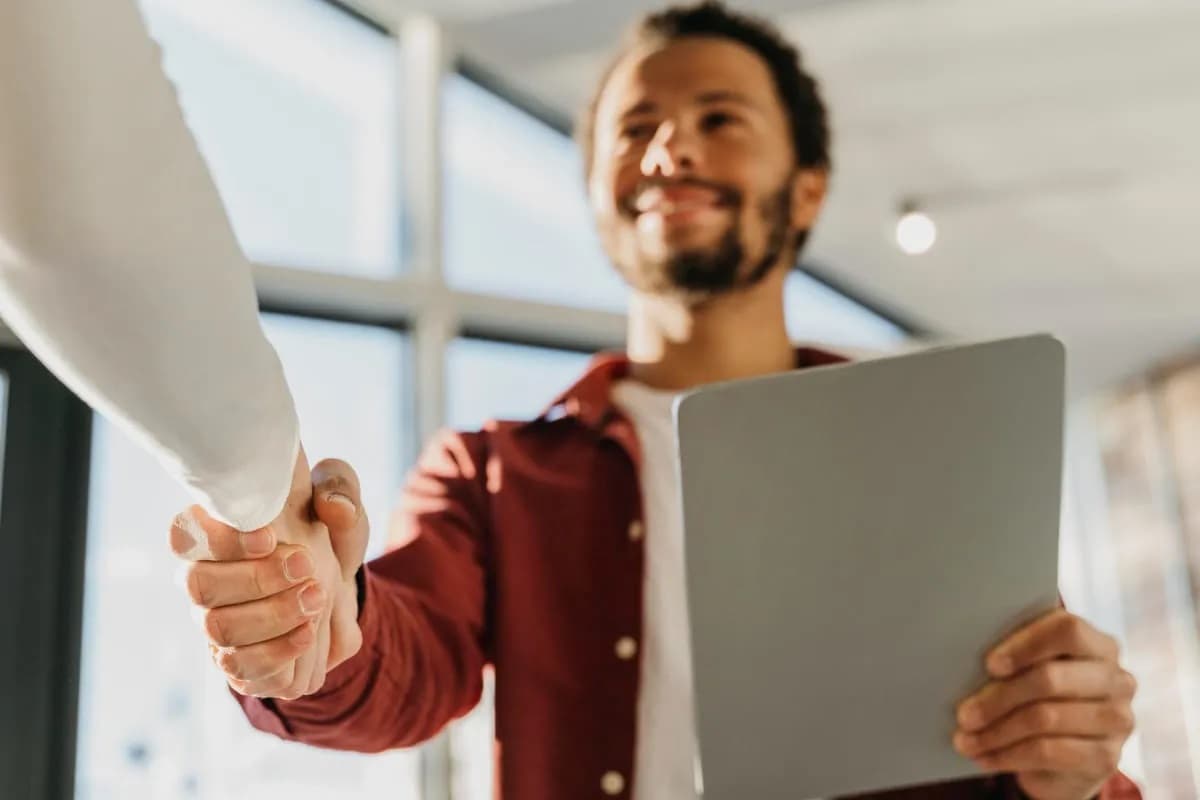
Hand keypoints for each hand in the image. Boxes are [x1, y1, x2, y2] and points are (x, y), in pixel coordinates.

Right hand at [169, 449, 369, 698]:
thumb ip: (340, 489)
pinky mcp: (238, 663)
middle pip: (197, 585)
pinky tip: (308, 632)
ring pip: (218, 628)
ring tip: (316, 598)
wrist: (342, 596)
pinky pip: (240, 668)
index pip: (185, 534)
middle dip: (256, 578)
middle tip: (307, 567)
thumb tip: (335, 507)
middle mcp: (205, 581)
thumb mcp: (340, 505)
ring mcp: (217, 625)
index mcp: (216, 534)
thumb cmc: (327, 540)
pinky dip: (278, 652)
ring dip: (272, 614)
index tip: (270, 537)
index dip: (219, 538)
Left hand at [953, 609, 1137, 799]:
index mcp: (1099, 645)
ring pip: (1045, 718)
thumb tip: (964, 656)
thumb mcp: (1030, 672)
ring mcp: (1117, 720)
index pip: (1067, 630)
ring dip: (996, 731)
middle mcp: (1116, 680)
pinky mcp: (1107, 758)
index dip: (1026, 645)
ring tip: (964, 739)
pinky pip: (1049, 752)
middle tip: (963, 714)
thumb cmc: (1040, 699)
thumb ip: (1014, 657)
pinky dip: (1008, 755)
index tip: (990, 665)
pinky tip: (985, 757)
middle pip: (1051, 679)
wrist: (1067, 758)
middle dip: (998, 697)